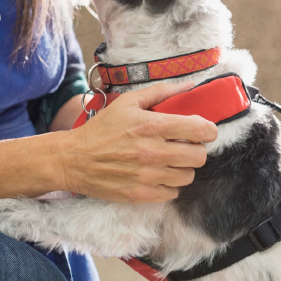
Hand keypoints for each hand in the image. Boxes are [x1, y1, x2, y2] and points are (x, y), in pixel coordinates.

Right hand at [58, 81, 217, 202]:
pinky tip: (158, 176)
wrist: (73, 160)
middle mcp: (153, 152)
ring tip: (169, 162)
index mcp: (152, 126)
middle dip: (195, 150)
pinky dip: (169, 185)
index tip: (202, 131)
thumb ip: (160, 92)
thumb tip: (189, 86)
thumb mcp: (127, 103)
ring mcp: (148, 175)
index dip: (207, 130)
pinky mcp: (141, 194)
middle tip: (184, 147)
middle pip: (199, 156)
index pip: (200, 130)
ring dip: (182, 169)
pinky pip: (173, 193)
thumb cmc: (101, 129)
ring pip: (188, 176)